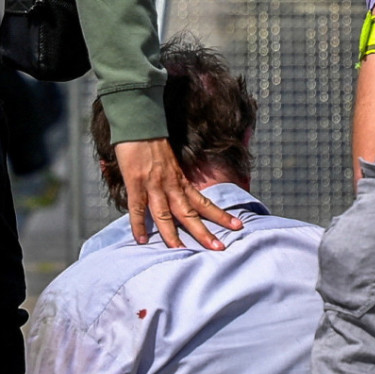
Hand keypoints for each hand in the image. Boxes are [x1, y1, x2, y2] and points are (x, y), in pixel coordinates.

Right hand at [114, 139, 241, 248]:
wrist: (140, 121)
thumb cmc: (154, 142)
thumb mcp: (172, 162)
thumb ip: (176, 179)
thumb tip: (180, 193)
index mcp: (181, 181)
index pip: (204, 203)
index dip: (221, 215)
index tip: (237, 226)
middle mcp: (171, 185)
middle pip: (190, 214)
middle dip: (204, 232)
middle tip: (219, 248)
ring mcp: (154, 185)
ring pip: (166, 215)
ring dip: (173, 234)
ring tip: (182, 251)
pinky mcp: (136, 183)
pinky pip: (138, 208)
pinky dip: (139, 224)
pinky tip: (141, 240)